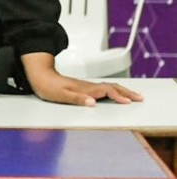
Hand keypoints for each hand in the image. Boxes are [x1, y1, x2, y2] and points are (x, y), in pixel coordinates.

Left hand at [22, 53, 142, 106]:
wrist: (39, 75)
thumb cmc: (47, 86)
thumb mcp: (59, 95)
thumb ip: (76, 99)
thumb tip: (93, 103)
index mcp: (85, 89)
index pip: (106, 91)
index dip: (117, 96)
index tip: (128, 102)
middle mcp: (88, 87)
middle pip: (112, 87)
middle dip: (126, 92)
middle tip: (140, 97)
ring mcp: (87, 86)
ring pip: (109, 87)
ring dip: (123, 91)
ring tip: (133, 96)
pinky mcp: (84, 88)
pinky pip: (104, 89)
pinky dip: (114, 91)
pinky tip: (115, 95)